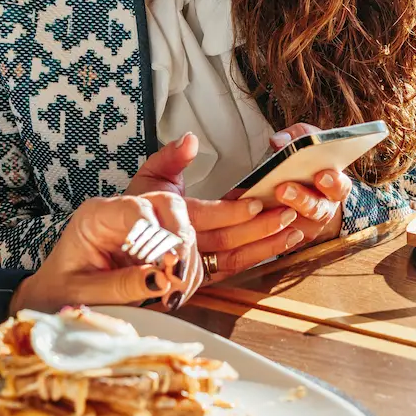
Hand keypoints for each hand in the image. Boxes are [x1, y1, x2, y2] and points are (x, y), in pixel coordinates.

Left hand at [11, 193, 198, 312]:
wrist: (58, 299)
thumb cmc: (61, 292)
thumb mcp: (85, 293)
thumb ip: (123, 285)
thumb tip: (161, 279)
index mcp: (96, 217)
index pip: (135, 208)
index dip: (156, 232)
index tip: (167, 262)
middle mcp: (122, 215)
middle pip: (167, 206)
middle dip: (181, 240)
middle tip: (177, 274)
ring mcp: (142, 228)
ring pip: (182, 227)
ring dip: (188, 262)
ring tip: (174, 294)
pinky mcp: (155, 246)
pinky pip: (183, 251)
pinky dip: (187, 273)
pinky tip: (173, 294)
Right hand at [121, 129, 329, 279]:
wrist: (123, 247)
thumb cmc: (138, 211)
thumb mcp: (150, 176)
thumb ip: (171, 157)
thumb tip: (189, 140)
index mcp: (172, 217)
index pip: (204, 215)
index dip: (230, 211)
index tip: (254, 202)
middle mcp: (184, 245)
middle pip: (226, 240)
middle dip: (259, 228)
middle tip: (285, 213)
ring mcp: (195, 264)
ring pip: (234, 258)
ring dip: (266, 246)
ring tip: (292, 231)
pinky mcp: (204, 275)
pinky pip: (234, 269)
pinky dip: (258, 258)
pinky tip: (280, 246)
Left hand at [260, 123, 350, 248]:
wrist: (303, 190)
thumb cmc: (306, 165)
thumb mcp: (307, 144)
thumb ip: (297, 137)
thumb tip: (279, 141)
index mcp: (334, 186)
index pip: (341, 187)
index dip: (333, 183)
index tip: (321, 175)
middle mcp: (326, 209)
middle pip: (317, 209)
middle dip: (300, 198)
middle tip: (283, 188)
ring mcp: (310, 227)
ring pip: (297, 226)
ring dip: (281, 215)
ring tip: (264, 203)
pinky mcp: (292, 240)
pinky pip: (280, 238)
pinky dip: (267, 228)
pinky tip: (253, 216)